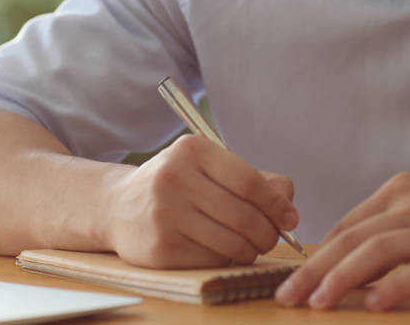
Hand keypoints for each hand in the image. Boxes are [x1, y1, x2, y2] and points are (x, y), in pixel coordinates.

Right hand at [104, 134, 298, 268]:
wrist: (119, 206)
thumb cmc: (179, 185)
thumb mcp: (210, 167)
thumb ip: (254, 179)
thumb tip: (289, 207)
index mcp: (193, 150)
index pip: (249, 181)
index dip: (276, 204)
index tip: (291, 218)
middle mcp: (175, 178)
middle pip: (244, 215)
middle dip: (269, 233)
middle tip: (272, 238)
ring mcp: (165, 214)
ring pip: (232, 243)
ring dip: (251, 250)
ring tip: (250, 245)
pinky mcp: (160, 248)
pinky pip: (212, 260)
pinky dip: (227, 259)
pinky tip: (221, 251)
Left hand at [275, 171, 409, 309]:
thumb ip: (389, 223)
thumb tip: (343, 256)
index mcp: (401, 190)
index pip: (347, 225)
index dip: (315, 254)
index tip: (290, 278)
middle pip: (353, 238)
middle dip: (314, 269)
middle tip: (288, 295)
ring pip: (378, 250)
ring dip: (343, 278)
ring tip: (319, 303)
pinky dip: (395, 286)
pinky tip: (374, 304)